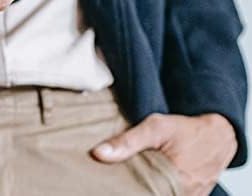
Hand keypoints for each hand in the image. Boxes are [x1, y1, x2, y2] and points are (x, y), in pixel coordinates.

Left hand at [92, 113, 237, 195]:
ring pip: (156, 195)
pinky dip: (156, 188)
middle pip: (146, 194)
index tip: (110, 178)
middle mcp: (182, 194)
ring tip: (134, 172)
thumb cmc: (186, 129)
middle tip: (120, 174)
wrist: (217, 135)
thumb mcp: (155, 127)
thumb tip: (98, 153)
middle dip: (133, 185)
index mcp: (174, 180)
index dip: (123, 185)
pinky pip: (168, 195)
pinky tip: (148, 177)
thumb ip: (127, 141)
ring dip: (145, 187)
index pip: (139, 192)